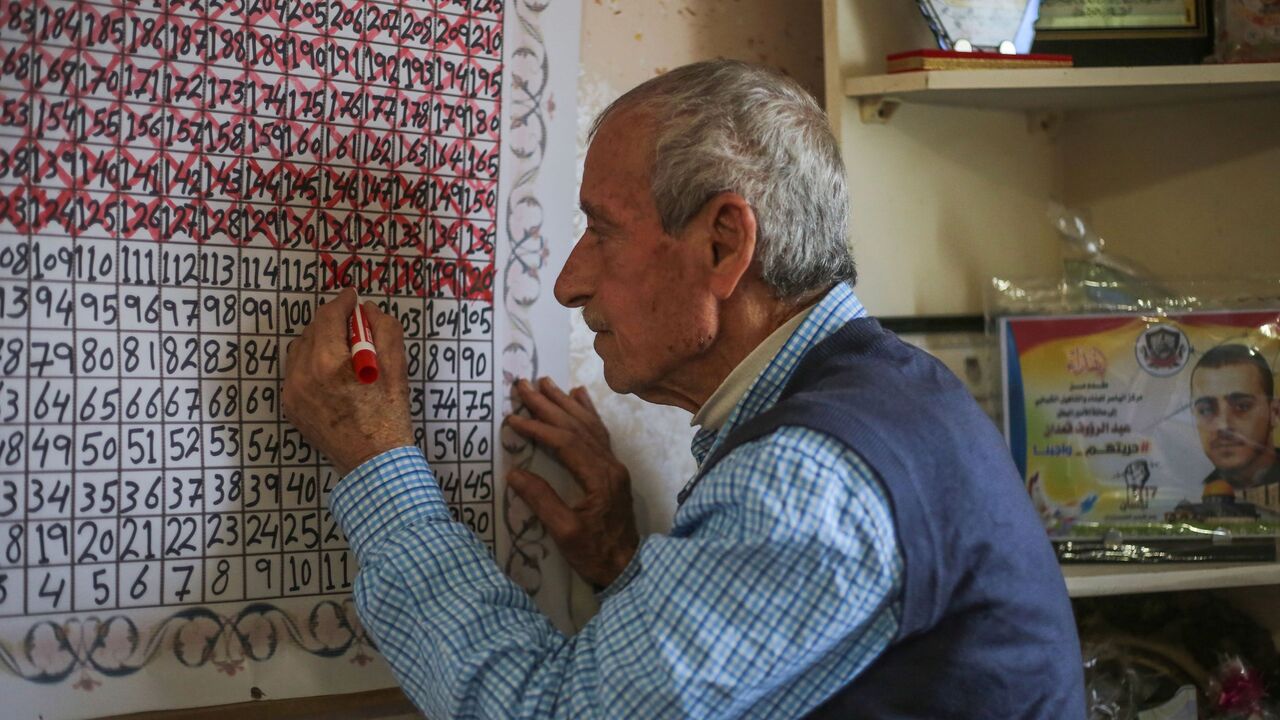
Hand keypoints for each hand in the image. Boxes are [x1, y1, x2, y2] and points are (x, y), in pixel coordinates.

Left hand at [283, 288, 414, 475]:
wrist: (374, 461)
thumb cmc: (388, 416)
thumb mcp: (396, 368)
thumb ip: (385, 330)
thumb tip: (369, 311)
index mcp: (329, 363)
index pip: (328, 316)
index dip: (342, 302)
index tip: (352, 297)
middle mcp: (303, 375)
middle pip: (312, 330)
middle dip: (332, 321)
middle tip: (353, 325)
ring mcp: (293, 392)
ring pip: (301, 349)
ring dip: (320, 341)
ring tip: (343, 350)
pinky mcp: (291, 406)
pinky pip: (297, 372)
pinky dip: (312, 364)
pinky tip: (332, 373)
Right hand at [506, 378, 638, 588]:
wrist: (627, 567)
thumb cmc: (594, 554)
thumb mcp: (564, 533)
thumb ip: (542, 501)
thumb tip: (514, 473)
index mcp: (599, 478)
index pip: (565, 443)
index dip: (538, 428)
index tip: (513, 417)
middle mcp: (610, 465)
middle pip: (577, 427)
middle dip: (549, 404)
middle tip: (525, 384)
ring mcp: (614, 466)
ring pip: (589, 426)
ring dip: (566, 403)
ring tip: (547, 383)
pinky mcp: (613, 470)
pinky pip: (600, 433)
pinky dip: (588, 412)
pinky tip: (579, 396)